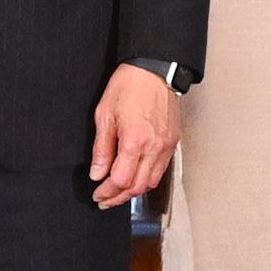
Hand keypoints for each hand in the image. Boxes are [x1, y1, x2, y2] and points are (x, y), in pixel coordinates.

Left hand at [89, 65, 179, 209]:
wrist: (155, 69)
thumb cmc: (129, 85)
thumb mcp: (105, 114)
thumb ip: (102, 148)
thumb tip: (97, 173)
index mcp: (135, 140)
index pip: (121, 180)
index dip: (107, 192)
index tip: (97, 194)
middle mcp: (154, 147)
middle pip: (137, 187)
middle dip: (118, 198)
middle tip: (104, 200)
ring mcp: (166, 146)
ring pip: (151, 182)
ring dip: (134, 191)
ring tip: (118, 193)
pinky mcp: (173, 142)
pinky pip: (161, 170)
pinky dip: (147, 179)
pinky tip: (136, 177)